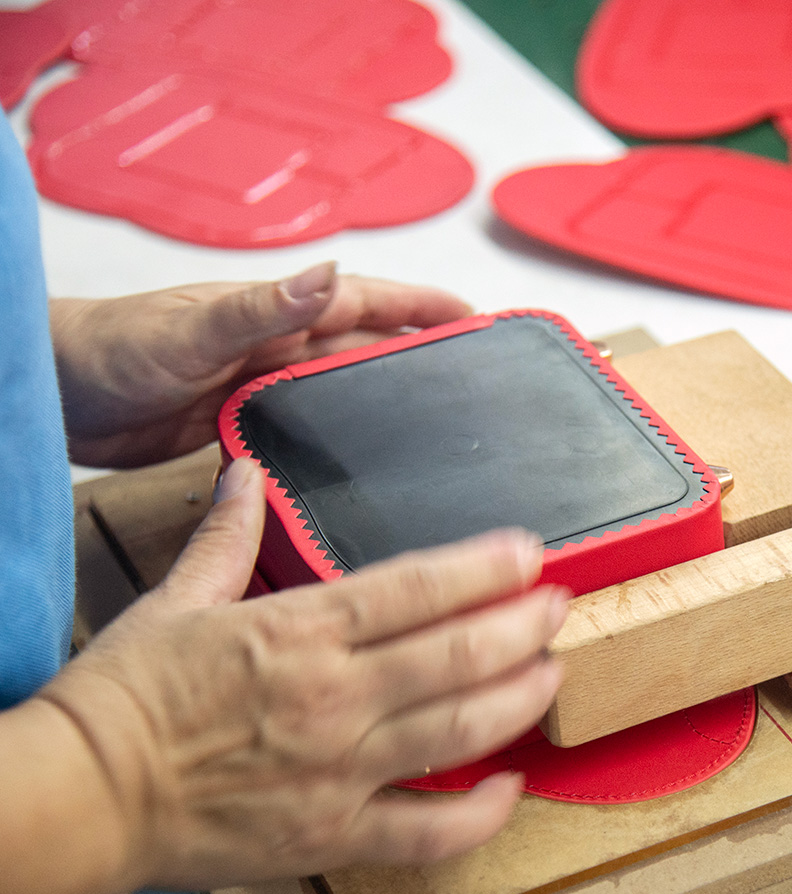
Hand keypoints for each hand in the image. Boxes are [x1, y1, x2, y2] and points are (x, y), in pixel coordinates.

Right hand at [38, 460, 567, 892]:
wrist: (84, 795)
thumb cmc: (128, 697)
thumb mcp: (175, 600)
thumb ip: (226, 535)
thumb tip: (244, 474)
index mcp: (299, 632)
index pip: (416, 589)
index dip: (484, 569)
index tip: (528, 553)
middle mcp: (333, 696)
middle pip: (457, 655)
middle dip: (523, 626)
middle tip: (558, 605)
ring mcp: (340, 769)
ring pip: (459, 731)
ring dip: (520, 699)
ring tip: (554, 672)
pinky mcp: (333, 834)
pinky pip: (426, 833)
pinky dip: (479, 815)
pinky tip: (511, 787)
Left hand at [49, 264, 470, 467]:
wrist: (59, 395)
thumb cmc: (111, 348)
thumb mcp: (191, 328)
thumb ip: (261, 308)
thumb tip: (329, 275)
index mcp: (274, 316)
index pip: (365, 303)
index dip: (420, 307)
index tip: (472, 315)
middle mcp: (278, 349)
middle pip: (365, 351)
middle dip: (419, 356)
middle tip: (471, 377)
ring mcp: (263, 387)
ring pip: (340, 393)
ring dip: (383, 401)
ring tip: (434, 422)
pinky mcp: (244, 423)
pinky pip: (305, 429)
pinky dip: (336, 438)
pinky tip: (358, 459)